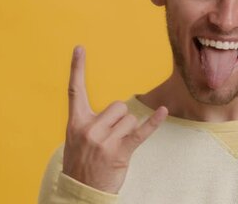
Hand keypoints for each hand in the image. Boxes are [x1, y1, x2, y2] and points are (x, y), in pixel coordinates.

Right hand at [62, 45, 167, 193]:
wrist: (80, 192)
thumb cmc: (81, 163)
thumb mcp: (76, 139)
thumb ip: (89, 121)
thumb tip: (116, 109)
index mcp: (75, 122)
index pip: (74, 90)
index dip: (77, 68)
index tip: (79, 47)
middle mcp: (88, 129)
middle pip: (118, 105)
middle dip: (120, 118)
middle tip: (110, 137)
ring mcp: (104, 141)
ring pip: (129, 118)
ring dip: (128, 130)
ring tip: (115, 146)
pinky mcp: (119, 152)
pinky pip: (140, 132)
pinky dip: (153, 122)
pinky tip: (163, 112)